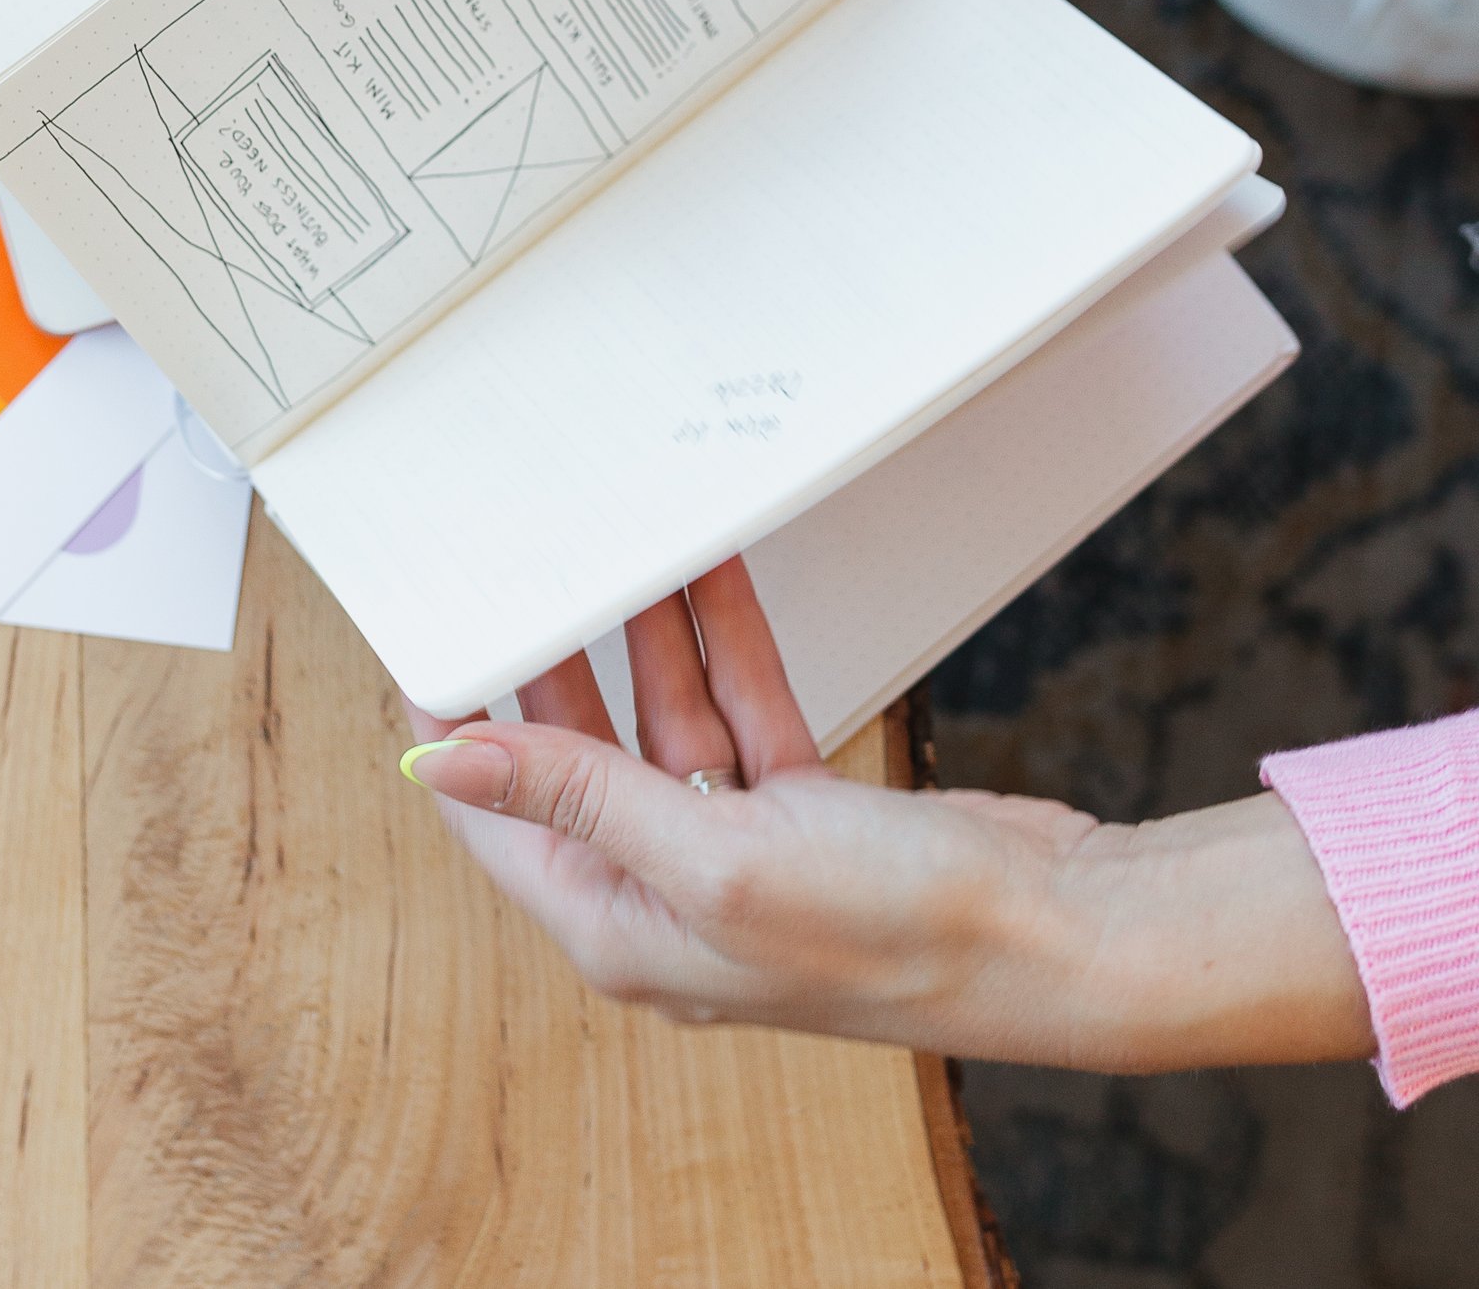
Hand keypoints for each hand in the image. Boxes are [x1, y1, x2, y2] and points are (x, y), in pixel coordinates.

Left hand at [399, 558, 1373, 1070]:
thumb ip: (581, 796)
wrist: (1047, 933)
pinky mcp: (805, 814)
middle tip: (524, 567)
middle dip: (553, 661)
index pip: (499, 815)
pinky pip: (741, 709)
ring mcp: (739, 852)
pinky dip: (722, 645)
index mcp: (619, 926)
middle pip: (576, 758)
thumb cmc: (890, 930)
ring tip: (619, 545)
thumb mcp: (709, 857)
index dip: (458, 727)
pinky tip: (706, 576)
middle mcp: (667, 893)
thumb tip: (448, 763)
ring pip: (665, 720)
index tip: (431, 636)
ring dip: (646, 636)